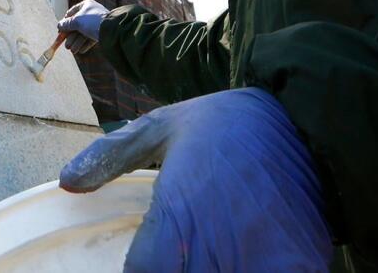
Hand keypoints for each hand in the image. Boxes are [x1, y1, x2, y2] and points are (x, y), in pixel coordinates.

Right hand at [57, 0, 108, 52]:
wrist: (111, 29)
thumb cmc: (92, 21)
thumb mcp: (76, 21)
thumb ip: (67, 24)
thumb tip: (59, 25)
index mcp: (86, 5)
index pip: (71, 13)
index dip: (65, 22)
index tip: (60, 31)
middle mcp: (91, 13)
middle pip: (77, 26)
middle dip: (71, 37)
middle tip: (66, 46)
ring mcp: (96, 22)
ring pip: (83, 33)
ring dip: (77, 42)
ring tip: (73, 50)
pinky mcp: (101, 31)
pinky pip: (91, 38)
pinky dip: (85, 44)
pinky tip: (81, 51)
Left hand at [60, 88, 331, 272]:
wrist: (311, 120)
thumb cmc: (230, 123)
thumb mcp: (164, 126)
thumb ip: (113, 156)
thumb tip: (67, 182)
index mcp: (174, 222)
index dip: (143, 270)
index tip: (148, 260)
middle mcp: (210, 252)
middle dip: (179, 269)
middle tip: (183, 250)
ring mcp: (255, 266)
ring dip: (213, 270)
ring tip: (214, 251)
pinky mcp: (296, 269)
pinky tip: (245, 256)